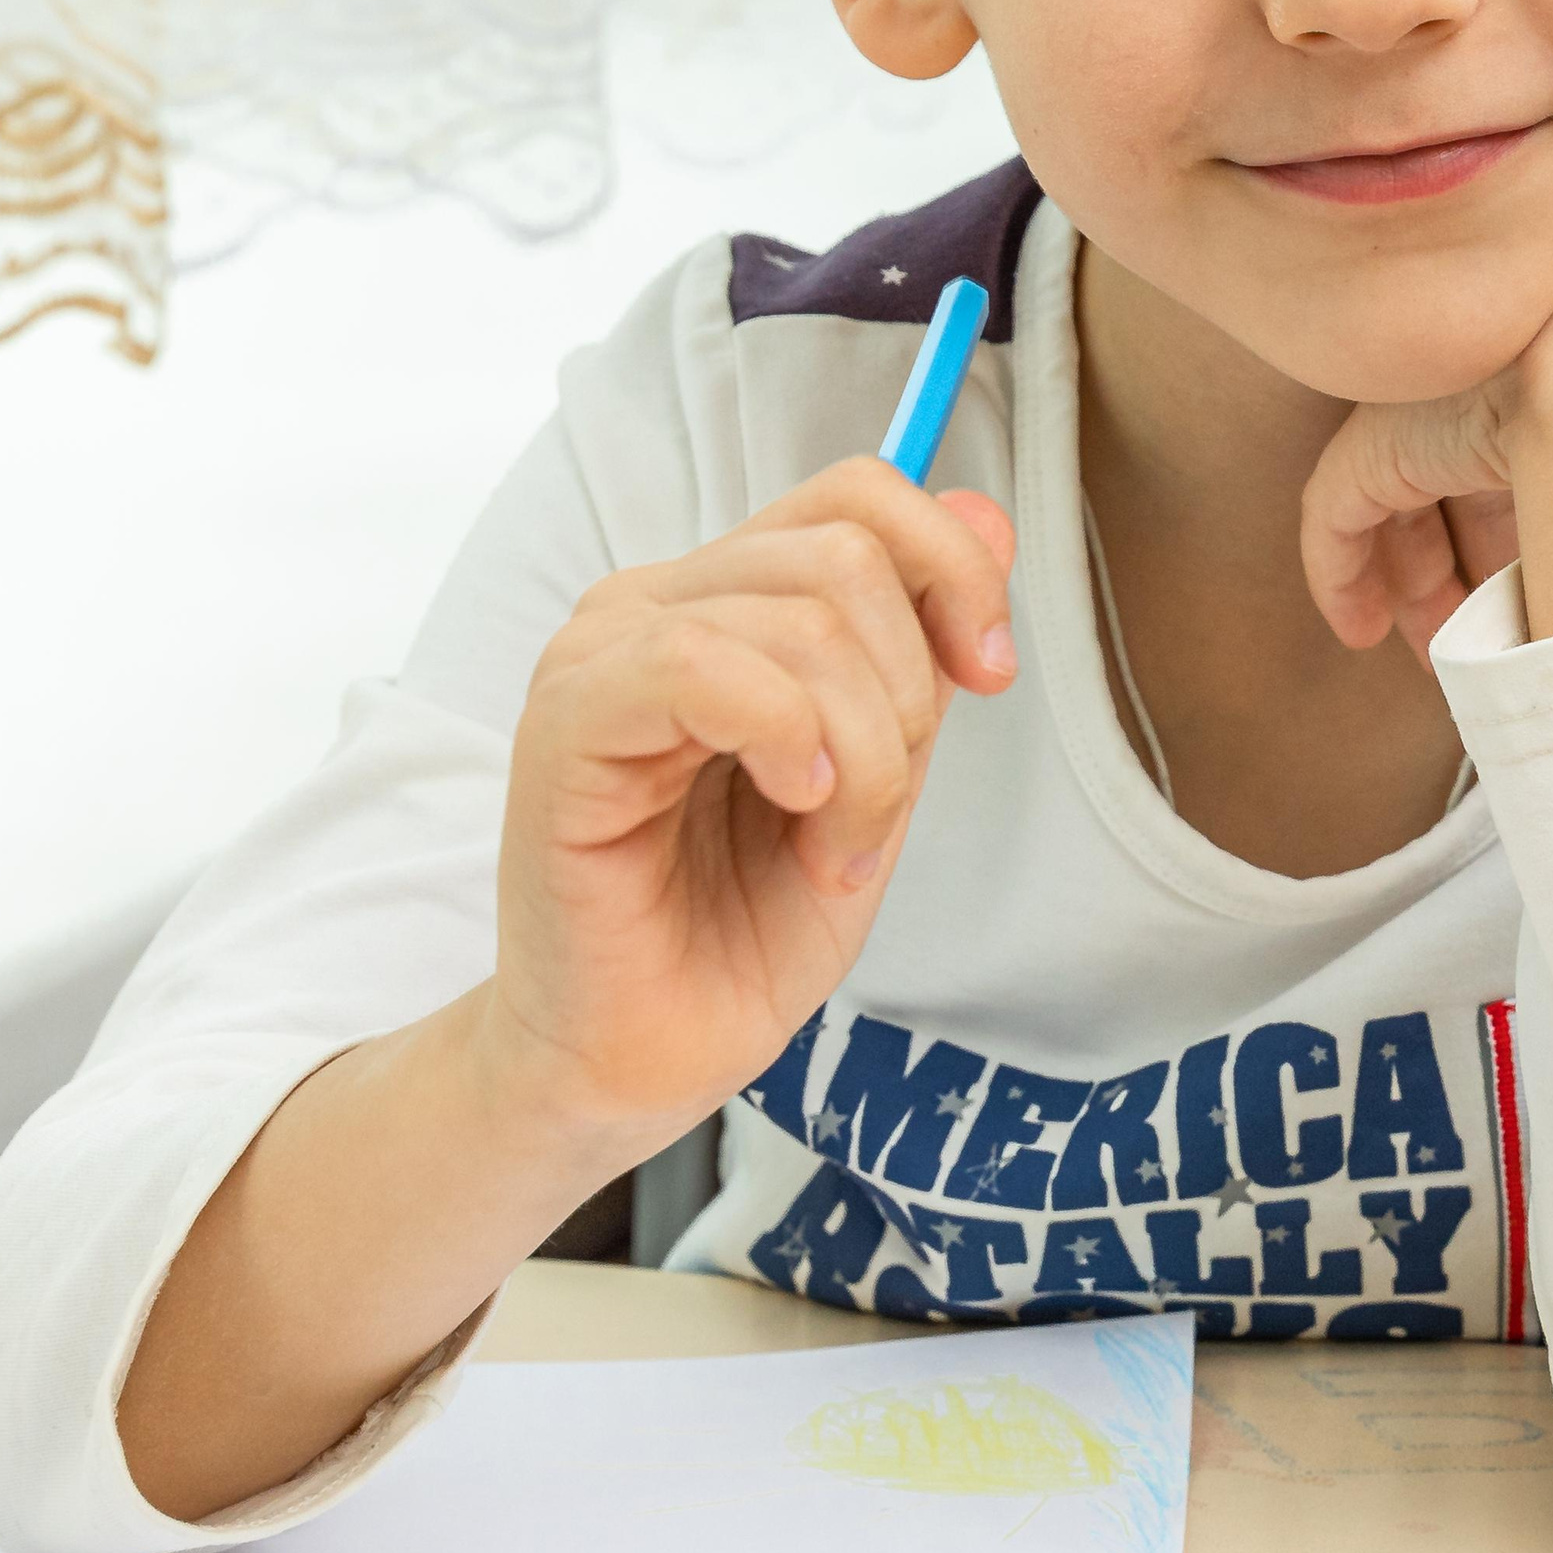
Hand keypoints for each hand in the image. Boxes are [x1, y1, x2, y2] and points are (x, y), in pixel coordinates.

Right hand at [488, 462, 1015, 1150]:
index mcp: (726, 599)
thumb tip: (987, 514)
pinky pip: (701, 664)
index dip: (951, 569)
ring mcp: (602, 652)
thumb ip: (922, 651)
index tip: (987, 674)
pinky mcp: (565, 722)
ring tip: (828, 846)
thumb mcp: (878, 776)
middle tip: (870, 812)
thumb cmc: (738, 930)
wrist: (641, 1057)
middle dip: (907, 696)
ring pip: (802, 618)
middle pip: (847, 553)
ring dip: (862, 756)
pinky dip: (788, 741)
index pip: (857, 494)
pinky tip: (793, 809)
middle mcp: (657, 601)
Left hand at [1301, 221, 1552, 653]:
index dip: (1530, 520)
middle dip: (1464, 568)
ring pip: (1390, 504)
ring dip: (1409, 587)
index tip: (1547, 586)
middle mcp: (1487, 380)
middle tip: (1486, 642)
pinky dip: (1337, 576)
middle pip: (1456, 483)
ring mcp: (1428, 404)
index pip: (1529, 445)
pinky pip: (1334, 514)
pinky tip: (1360, 635)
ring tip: (1436, 660)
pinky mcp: (1385, 439)